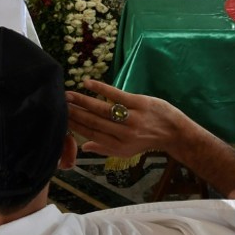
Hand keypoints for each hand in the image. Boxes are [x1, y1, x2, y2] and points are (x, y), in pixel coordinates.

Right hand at [66, 79, 186, 157]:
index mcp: (118, 146)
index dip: (75, 125)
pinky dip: (100, 89)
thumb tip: (83, 147)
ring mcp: (132, 118)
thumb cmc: (147, 141)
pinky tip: (87, 83)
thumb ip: (104, 149)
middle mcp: (124, 134)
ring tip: (68, 94)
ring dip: (83, 101)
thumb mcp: (126, 151)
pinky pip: (116, 95)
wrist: (174, 132)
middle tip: (60, 103)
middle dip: (75, 112)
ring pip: (102, 109)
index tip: (61, 117)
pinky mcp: (140, 103)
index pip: (91, 134)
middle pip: (93, 122)